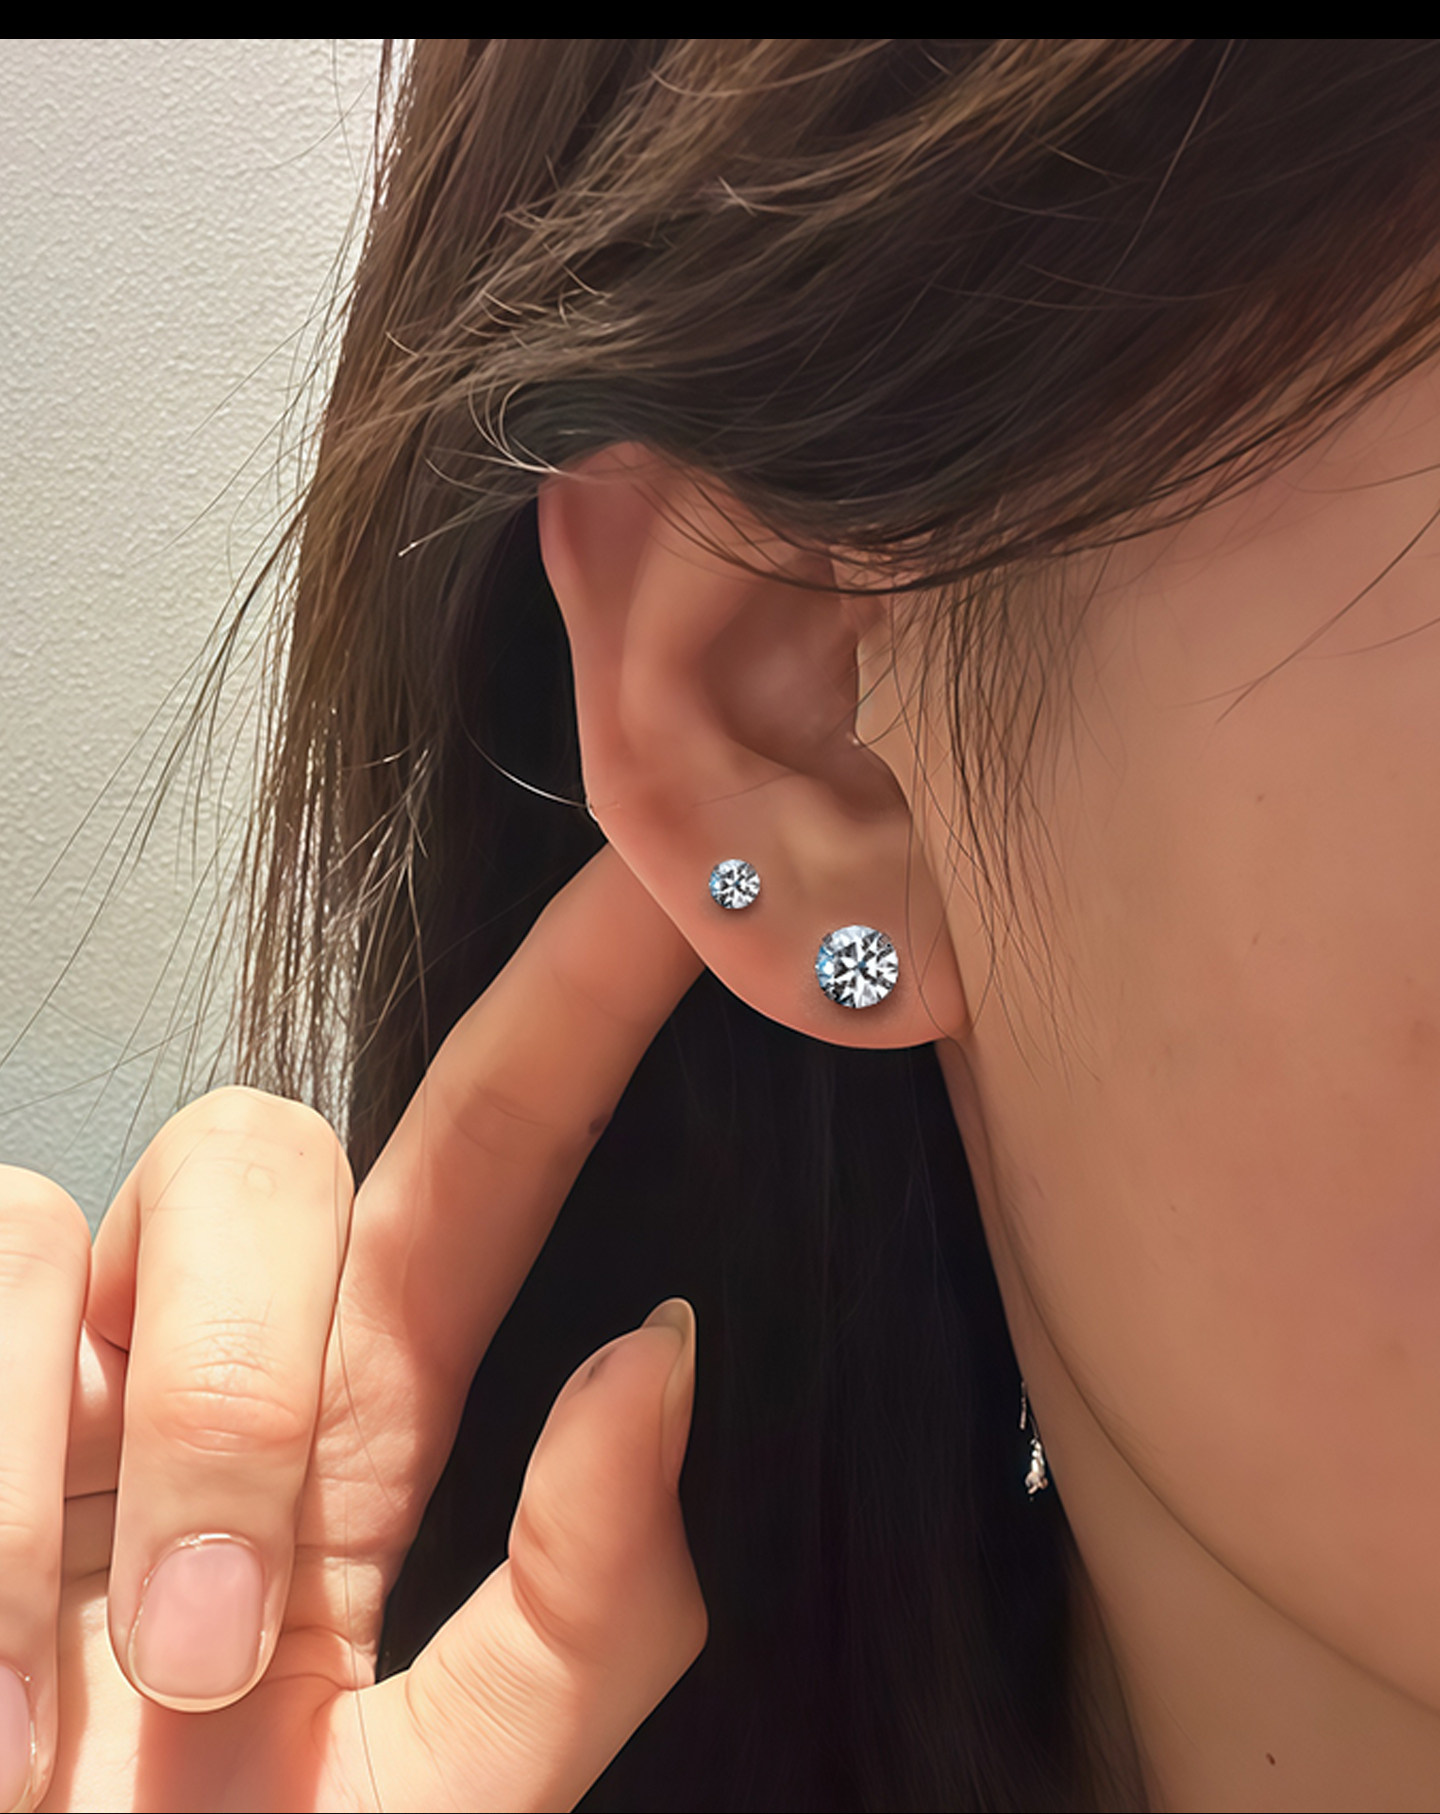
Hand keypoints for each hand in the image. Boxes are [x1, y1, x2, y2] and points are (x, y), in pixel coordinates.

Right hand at [1, 847, 705, 1811]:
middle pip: (255, 1149)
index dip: (573, 1005)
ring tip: (55, 1726)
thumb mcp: (445, 1795)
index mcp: (365, 1434)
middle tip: (216, 1652)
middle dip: (231, 1383)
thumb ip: (583, 1609)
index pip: (487, 1158)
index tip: (665, 880)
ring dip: (67, 1486)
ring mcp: (38, 1383)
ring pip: (57, 1215)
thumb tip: (663, 1351)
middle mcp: (200, 1368)